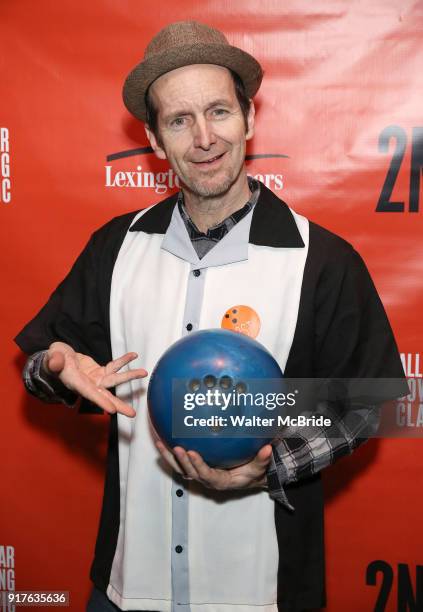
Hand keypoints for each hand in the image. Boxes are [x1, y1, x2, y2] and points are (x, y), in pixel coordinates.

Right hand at [43, 341, 146, 416]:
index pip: (90, 394)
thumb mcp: (52, 357)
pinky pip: (114, 366)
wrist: (59, 358)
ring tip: (143, 373)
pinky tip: (134, 356)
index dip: (100, 401)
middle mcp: (88, 385)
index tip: (112, 410)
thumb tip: (55, 362)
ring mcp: (96, 379)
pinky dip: (124, 361)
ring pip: (115, 380)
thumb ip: (54, 360)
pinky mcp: (100, 371)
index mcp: (76, 383)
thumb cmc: (54, 359)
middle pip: (105, 396)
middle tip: (132, 414)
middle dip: (119, 405)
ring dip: (129, 376)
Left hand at [155, 440, 271, 489]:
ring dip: (169, 457)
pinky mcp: (195, 468)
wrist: (247, 476)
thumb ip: (262, 459)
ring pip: (180, 468)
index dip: (198, 465)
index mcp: (220, 481)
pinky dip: (170, 453)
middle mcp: (207, 479)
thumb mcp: (259, 467)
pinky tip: (162, 439)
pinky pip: (181, 462)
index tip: (192, 452)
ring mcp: (199, 474)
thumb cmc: (252, 472)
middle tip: (175, 446)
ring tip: (159, 442)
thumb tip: (268, 448)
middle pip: (190, 472)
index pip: (206, 474)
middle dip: (181, 460)